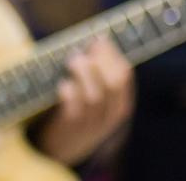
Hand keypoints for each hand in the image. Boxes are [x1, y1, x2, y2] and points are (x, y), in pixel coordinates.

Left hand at [35, 38, 133, 165]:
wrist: (62, 148)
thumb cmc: (75, 109)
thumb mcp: (92, 92)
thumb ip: (96, 70)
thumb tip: (98, 37)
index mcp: (118, 103)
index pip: (124, 75)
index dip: (111, 53)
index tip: (98, 37)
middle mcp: (109, 115)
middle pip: (113, 83)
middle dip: (100, 60)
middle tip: (83, 48)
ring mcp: (91, 124)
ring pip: (95, 96)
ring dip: (83, 73)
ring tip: (72, 60)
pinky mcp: (70, 129)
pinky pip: (74, 111)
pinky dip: (69, 94)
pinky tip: (62, 84)